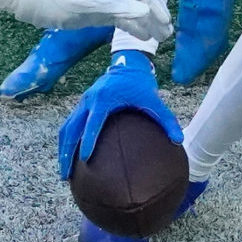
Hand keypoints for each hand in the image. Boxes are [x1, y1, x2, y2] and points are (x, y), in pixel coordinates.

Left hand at [0, 0, 164, 30]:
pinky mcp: (95, 13)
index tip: (166, 22)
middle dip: (154, 17)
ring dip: (145, 25)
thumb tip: (145, 10)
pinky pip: (119, 20)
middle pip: (139, 2)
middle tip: (168, 33)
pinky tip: (140, 38)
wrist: (34, 0)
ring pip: (130, 13)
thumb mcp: (90, 2)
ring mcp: (103, 2)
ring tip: (159, 38)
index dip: (155, 7)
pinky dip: (131, 28)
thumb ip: (118, 7)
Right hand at [56, 49, 182, 179]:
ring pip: (66, 129)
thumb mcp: (154, 100)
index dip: (88, 141)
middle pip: (71, 130)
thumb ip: (166, 120)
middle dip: (67, 153)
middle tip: (66, 175)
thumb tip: (179, 141)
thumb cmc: (141, 85)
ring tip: (64, 173)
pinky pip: (69, 126)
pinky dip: (66, 142)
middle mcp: (89, 101)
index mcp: (104, 99)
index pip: (93, 123)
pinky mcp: (81, 105)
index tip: (85, 159)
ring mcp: (82, 102)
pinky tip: (69, 159)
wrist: (127, 65)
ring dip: (63, 150)